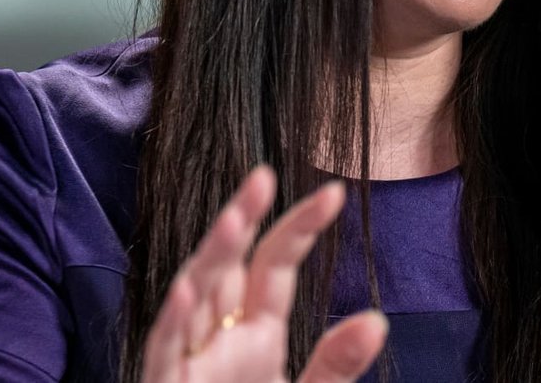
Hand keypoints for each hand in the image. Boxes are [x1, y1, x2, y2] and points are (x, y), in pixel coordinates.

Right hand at [141, 165, 387, 382]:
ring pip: (192, 300)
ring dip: (210, 258)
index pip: (273, 267)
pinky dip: (173, 324)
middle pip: (227, 268)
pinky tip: (188, 290)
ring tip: (237, 218)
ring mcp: (188, 366)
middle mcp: (218, 342)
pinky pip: (164, 355)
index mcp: (255, 337)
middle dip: (242, 220)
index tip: (335, 192)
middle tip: (265, 176)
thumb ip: (335, 366)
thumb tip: (377, 320)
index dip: (298, 228)